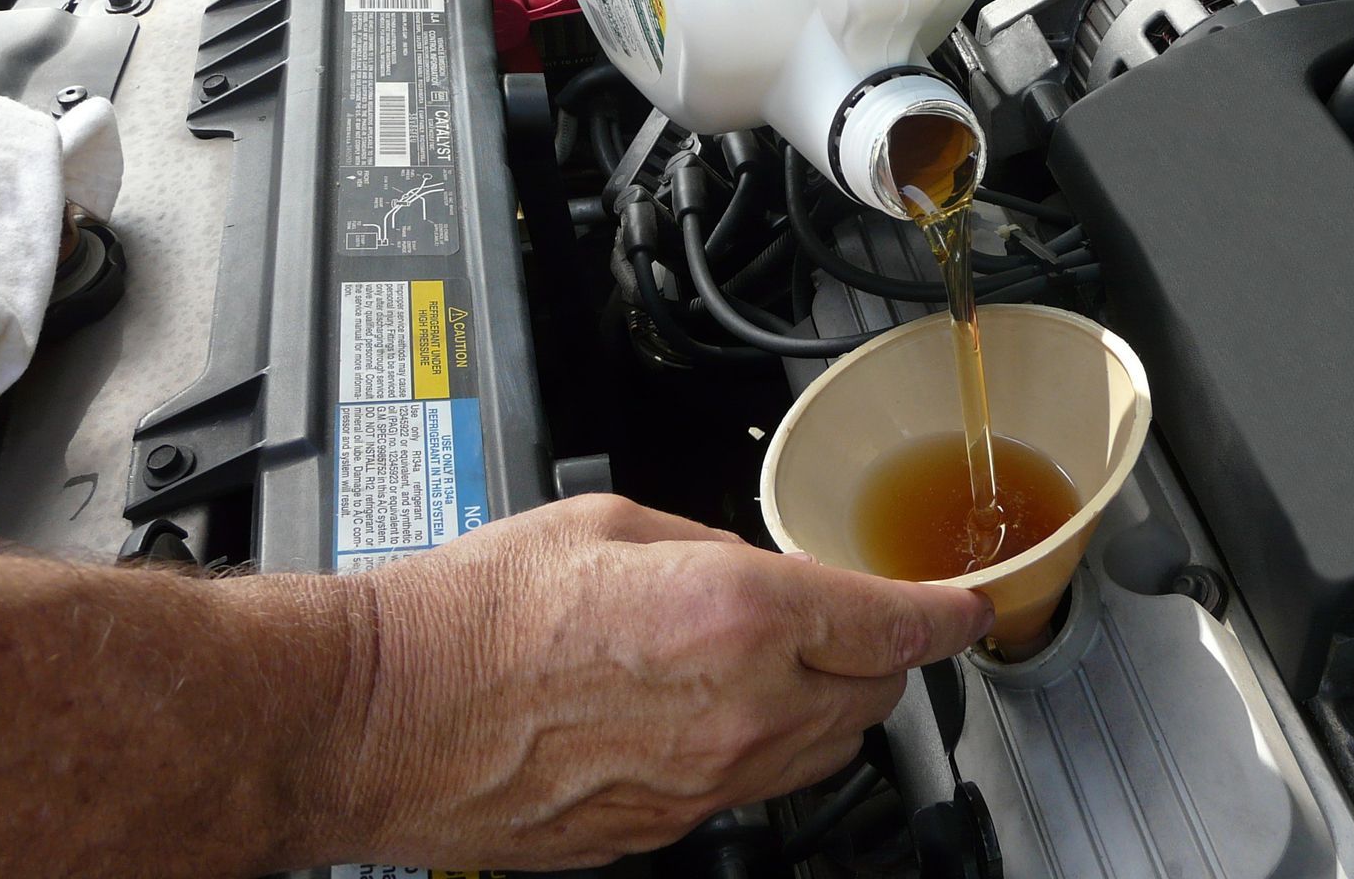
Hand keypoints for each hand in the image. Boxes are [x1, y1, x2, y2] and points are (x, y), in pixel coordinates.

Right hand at [338, 494, 991, 869]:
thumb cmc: (474, 615)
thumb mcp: (610, 524)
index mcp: (736, 613)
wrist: (386, 717)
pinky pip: (754, 789)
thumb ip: (709, 548)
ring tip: (794, 664)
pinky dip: (765, 748)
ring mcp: (705, 784)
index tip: (967, 607)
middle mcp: (739, 711)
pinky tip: (717, 711)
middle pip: (871, 694)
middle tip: (864, 619)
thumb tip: (751, 569)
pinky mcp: (666, 829)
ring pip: (824, 752)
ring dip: (833, 705)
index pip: (891, 625)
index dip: (946, 614)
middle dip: (884, 655)